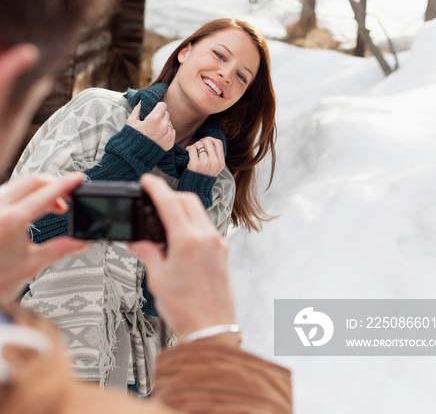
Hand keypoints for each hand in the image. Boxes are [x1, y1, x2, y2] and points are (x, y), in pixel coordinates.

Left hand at [0, 173, 86, 301]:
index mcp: (10, 220)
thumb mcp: (31, 266)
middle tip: (69, 197)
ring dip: (39, 190)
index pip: (45, 193)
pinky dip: (25, 195)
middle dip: (54, 185)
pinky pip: (8, 192)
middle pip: (32, 181)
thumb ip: (60, 249)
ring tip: (54, 206)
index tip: (78, 179)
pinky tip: (32, 208)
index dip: (65, 184)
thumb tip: (80, 243)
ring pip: (18, 184)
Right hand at [126, 101, 175, 151]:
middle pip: (167, 114)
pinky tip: (158, 137)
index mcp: (154, 119)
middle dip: (160, 115)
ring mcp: (168, 135)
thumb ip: (138, 108)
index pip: (163, 105)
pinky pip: (172, 132)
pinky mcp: (171, 143)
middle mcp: (163, 127)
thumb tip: (142, 100)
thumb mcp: (131, 121)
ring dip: (164, 124)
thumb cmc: (132, 137)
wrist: (135, 156)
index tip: (153, 111)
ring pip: (170, 123)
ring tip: (154, 130)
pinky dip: (167, 133)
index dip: (157, 107)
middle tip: (152, 122)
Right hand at [128, 174, 235, 339]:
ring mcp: (217, 243)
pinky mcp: (222, 250)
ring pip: (198, 211)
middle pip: (187, 200)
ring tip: (163, 218)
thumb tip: (138, 242)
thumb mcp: (158, 279)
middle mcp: (206, 237)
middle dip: (169, 194)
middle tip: (153, 197)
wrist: (210, 330)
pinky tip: (178, 234)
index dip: (156, 187)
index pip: (170, 202)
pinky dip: (191, 222)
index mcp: (187, 241)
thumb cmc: (187, 310)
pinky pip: (205, 225)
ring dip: (181, 207)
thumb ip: (147, 253)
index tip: (147, 180)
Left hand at [186, 137, 224, 176]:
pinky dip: (188, 149)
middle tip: (197, 147)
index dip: (210, 139)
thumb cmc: (204, 175)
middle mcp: (214, 162)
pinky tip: (188, 153)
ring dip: (194, 146)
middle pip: (208, 141)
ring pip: (199, 144)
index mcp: (221, 162)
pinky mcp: (195, 164)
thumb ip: (215, 156)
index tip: (204, 142)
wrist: (196, 188)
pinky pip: (192, 148)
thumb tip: (209, 140)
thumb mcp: (215, 167)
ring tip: (193, 152)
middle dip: (201, 142)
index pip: (218, 142)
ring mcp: (205, 163)